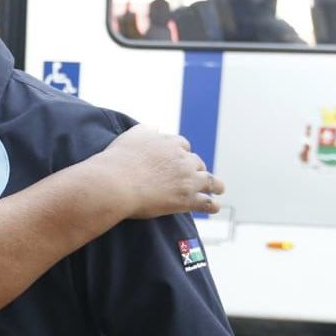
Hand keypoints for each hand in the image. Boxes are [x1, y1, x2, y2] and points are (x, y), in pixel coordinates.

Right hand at [99, 124, 225, 218]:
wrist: (116, 183)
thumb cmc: (120, 160)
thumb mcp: (133, 135)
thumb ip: (147, 130)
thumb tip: (156, 128)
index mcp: (171, 143)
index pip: (182, 146)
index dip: (181, 153)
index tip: (179, 158)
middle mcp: (183, 159)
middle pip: (196, 162)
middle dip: (196, 168)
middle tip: (194, 176)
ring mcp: (188, 180)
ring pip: (209, 181)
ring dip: (215, 185)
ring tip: (219, 188)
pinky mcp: (187, 199)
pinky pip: (207, 202)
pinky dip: (212, 205)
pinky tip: (214, 207)